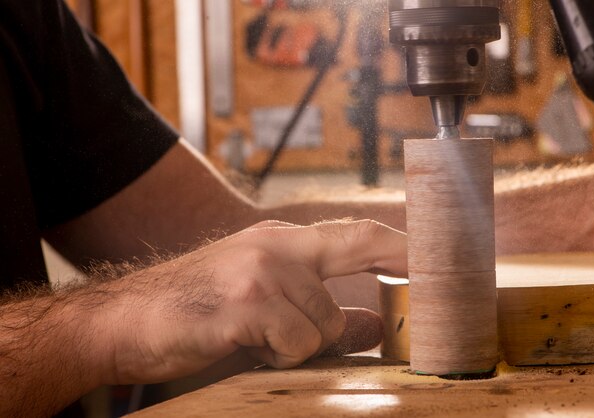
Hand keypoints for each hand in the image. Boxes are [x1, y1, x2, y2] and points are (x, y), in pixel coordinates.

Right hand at [100, 220, 406, 383]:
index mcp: (282, 241)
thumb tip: (371, 326)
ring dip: (299, 344)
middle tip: (378, 307)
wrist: (127, 318)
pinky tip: (243, 346)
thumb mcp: (263, 302)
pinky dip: (277, 357)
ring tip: (256, 340)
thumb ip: (319, 310)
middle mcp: (276, 246)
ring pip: (322, 324)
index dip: (403, 244)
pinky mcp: (245, 304)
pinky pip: (294, 343)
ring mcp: (261, 271)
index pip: (357, 235)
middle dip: (361, 300)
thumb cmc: (198, 307)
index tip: (440, 257)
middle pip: (349, 272)